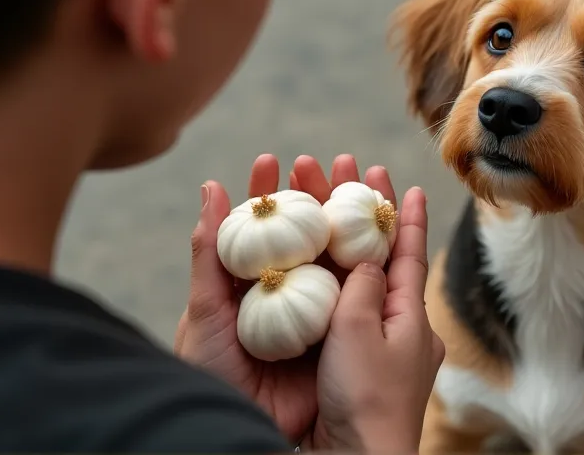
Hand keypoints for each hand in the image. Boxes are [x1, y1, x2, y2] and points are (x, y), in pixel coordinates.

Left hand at [173, 153, 396, 443]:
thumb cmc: (210, 368)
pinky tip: (379, 225)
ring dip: (348, 213)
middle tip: (326, 160)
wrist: (242, 423)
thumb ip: (209, 251)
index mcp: (253, 280)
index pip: (262, 227)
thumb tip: (211, 186)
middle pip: (305, 231)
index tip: (272, 161)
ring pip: (335, 250)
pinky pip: (360, 288)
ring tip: (359, 175)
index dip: (267, 193)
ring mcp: (317, 304)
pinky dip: (372, 256)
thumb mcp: (204, 307)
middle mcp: (288, 287)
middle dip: (316, 192)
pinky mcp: (342, 325)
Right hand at [307, 186, 445, 451]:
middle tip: (356, 181)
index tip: (413, 187)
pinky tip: (326, 279)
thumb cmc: (364, 396)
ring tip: (337, 215)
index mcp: (411, 314)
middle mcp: (403, 327)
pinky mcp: (364, 367)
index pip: (410, 252)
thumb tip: (371, 260)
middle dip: (371, 220)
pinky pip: (354, 313)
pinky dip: (342, 287)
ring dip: (353, 249)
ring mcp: (386, 348)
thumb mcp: (361, 329)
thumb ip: (365, 286)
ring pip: (368, 286)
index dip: (409, 217)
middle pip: (386, 261)